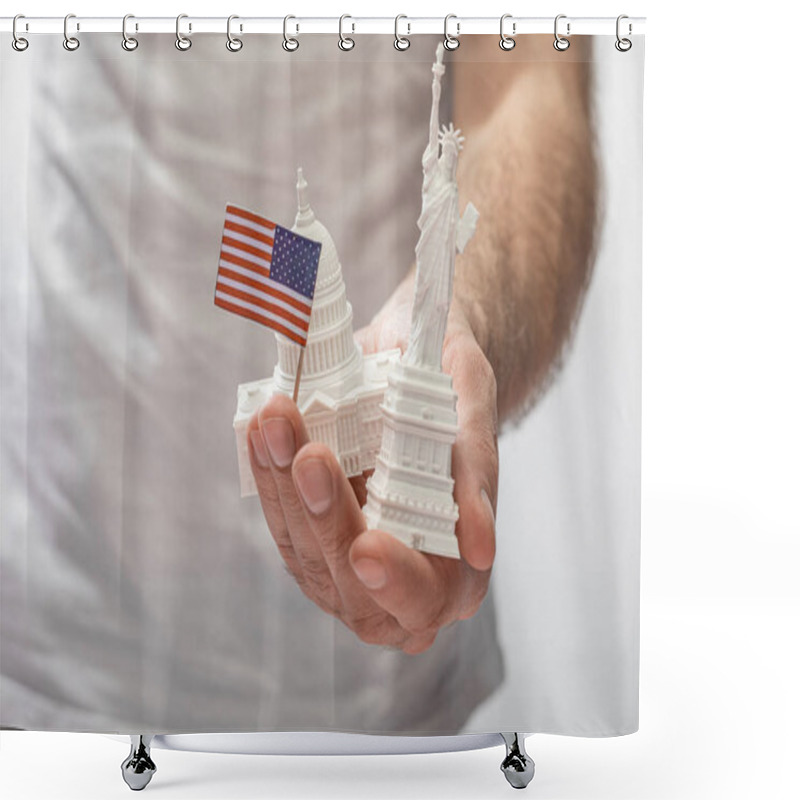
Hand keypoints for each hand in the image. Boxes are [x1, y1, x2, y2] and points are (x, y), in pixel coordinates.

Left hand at [246, 277, 497, 653]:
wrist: (417, 373)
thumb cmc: (455, 392)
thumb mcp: (474, 406)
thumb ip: (479, 471)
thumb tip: (479, 549)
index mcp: (457, 574)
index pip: (424, 597)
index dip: (395, 580)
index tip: (367, 547)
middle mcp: (399, 582)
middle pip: (351, 578)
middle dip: (325, 516)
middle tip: (312, 458)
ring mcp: (346, 563)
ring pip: (305, 547)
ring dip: (285, 484)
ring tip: (278, 422)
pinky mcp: (308, 536)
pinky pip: (282, 517)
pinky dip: (270, 473)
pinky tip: (263, 431)